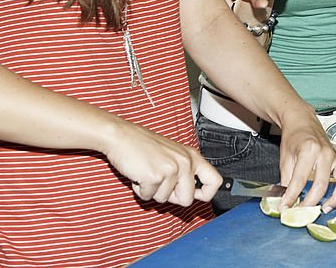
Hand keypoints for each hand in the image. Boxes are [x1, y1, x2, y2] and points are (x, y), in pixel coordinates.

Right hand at [103, 120, 221, 206]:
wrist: (121, 136)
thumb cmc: (143, 146)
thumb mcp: (171, 155)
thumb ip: (184, 172)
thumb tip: (191, 196)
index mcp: (191, 156)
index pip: (214, 181)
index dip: (206, 194)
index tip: (195, 196)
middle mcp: (185, 162)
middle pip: (187, 199)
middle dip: (171, 197)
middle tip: (158, 181)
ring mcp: (172, 169)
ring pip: (165, 200)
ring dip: (152, 191)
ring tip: (146, 171)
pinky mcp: (155, 176)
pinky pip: (148, 197)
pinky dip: (140, 190)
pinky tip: (138, 173)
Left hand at [276, 107, 335, 212]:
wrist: (302, 120)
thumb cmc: (293, 137)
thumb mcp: (285, 158)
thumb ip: (286, 180)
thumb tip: (286, 199)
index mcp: (308, 150)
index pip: (299, 180)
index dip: (291, 197)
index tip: (285, 207)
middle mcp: (324, 153)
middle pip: (321, 184)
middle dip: (310, 202)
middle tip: (301, 212)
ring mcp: (335, 156)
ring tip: (325, 208)